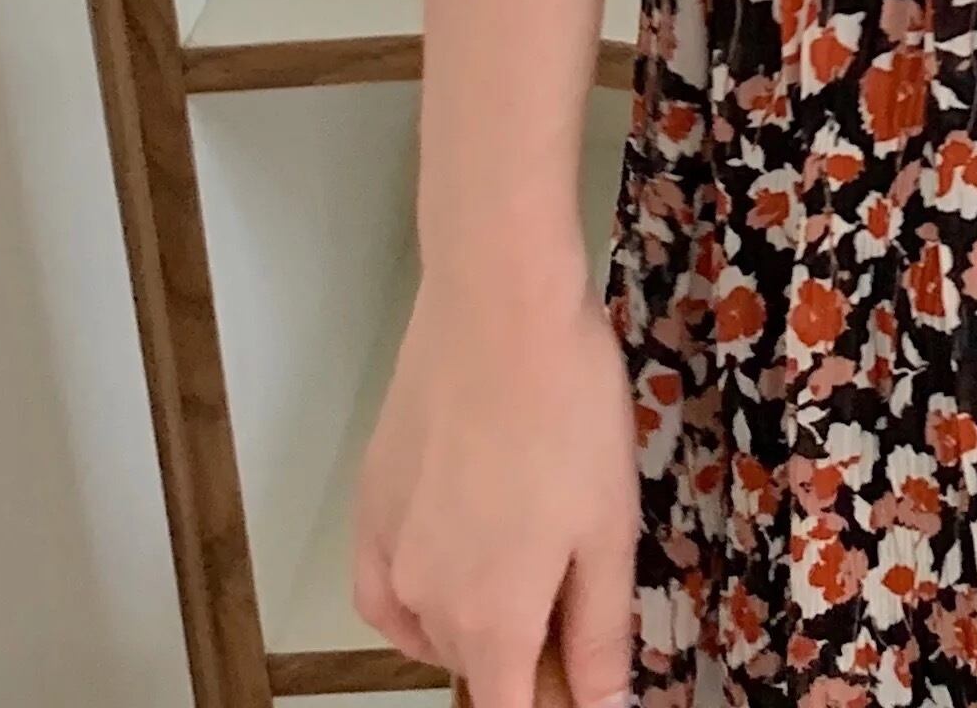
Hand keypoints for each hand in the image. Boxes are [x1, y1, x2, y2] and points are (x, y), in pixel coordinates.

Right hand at [353, 268, 638, 707]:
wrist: (499, 308)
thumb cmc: (569, 412)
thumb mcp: (610, 528)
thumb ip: (600, 635)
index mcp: (493, 622)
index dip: (552, 700)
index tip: (580, 671)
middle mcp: (425, 604)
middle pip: (478, 668)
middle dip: (527, 654)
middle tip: (574, 586)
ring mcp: (386, 554)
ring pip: (432, 628)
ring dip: (476, 620)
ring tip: (526, 549)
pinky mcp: (366, 505)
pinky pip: (382, 591)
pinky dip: (414, 600)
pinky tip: (449, 568)